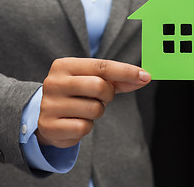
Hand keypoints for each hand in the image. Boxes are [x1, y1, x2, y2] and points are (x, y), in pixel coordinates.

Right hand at [36, 57, 150, 147]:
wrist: (48, 117)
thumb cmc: (77, 94)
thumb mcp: (94, 81)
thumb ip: (119, 79)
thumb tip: (144, 77)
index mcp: (64, 66)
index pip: (101, 66)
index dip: (126, 71)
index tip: (146, 75)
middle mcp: (54, 82)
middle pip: (99, 86)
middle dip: (108, 94)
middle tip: (101, 98)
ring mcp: (50, 105)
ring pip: (94, 109)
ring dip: (97, 111)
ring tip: (84, 109)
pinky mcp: (50, 126)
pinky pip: (84, 127)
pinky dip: (86, 127)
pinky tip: (75, 122)